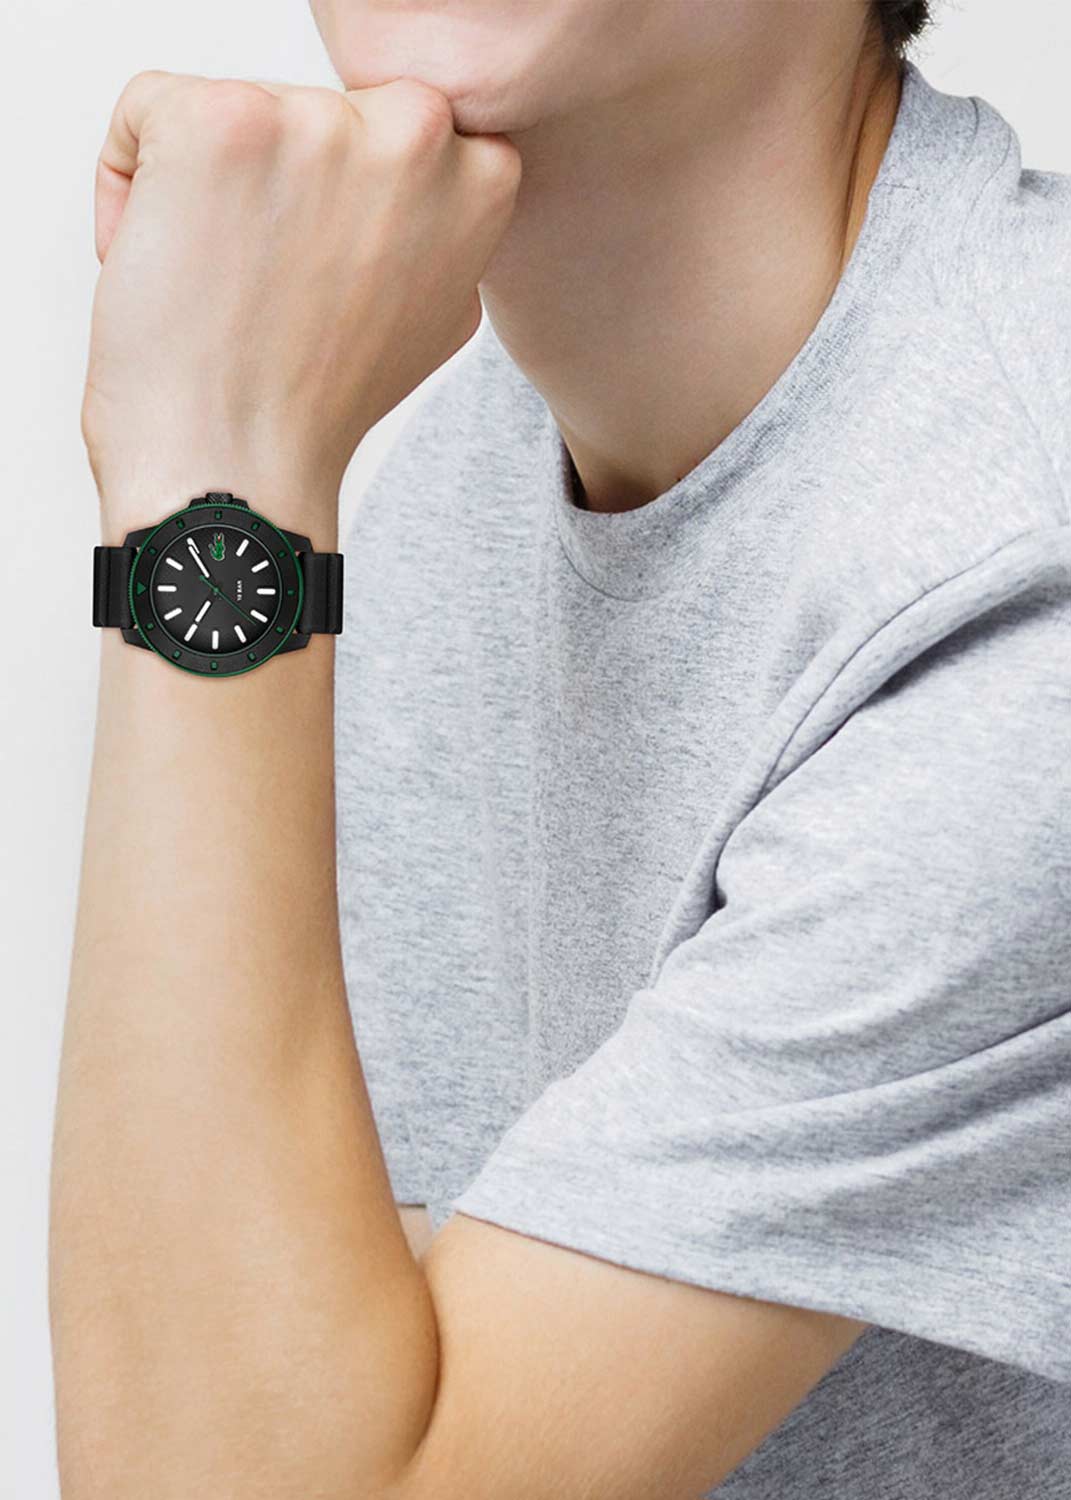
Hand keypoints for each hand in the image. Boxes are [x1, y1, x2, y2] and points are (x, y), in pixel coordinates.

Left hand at [81, 70, 521, 534]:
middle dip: (283, 184)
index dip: (344, 201)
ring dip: (212, 190)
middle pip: (316, 109)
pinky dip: (133, 188)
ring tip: (227, 289)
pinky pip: (147, 112)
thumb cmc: (319, 408)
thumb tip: (423, 195)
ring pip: (234, 111)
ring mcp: (314, 122)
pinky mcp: (216, 122)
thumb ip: (444, 231)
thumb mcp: (439, 317)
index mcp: (480, 174)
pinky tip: (171, 270)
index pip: (395, 128)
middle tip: (275, 286)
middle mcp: (413, 131)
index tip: (327, 271)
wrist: (243, 471)